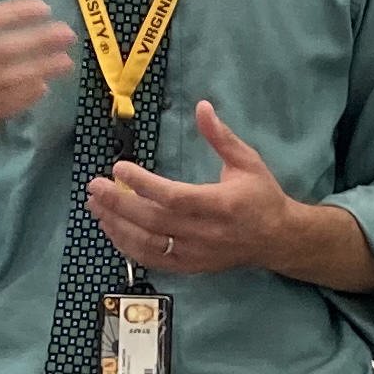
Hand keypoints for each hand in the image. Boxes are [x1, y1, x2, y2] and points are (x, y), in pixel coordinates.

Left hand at [91, 101, 297, 277]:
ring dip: (117, 226)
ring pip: (148, 245)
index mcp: (220, 205)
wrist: (278, 239)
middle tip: (94, 187)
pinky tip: (112, 230)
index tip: (118, 168)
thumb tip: (202, 106)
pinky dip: (128, 247)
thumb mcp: (247, 161)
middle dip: (119, 204)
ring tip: (96, 207)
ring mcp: (196, 254)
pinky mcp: (190, 267)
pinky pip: (153, 260)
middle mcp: (205, 233)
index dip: (142, 185)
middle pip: (153, 222)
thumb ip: (221, 137)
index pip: (173, 197)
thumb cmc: (261, 196)